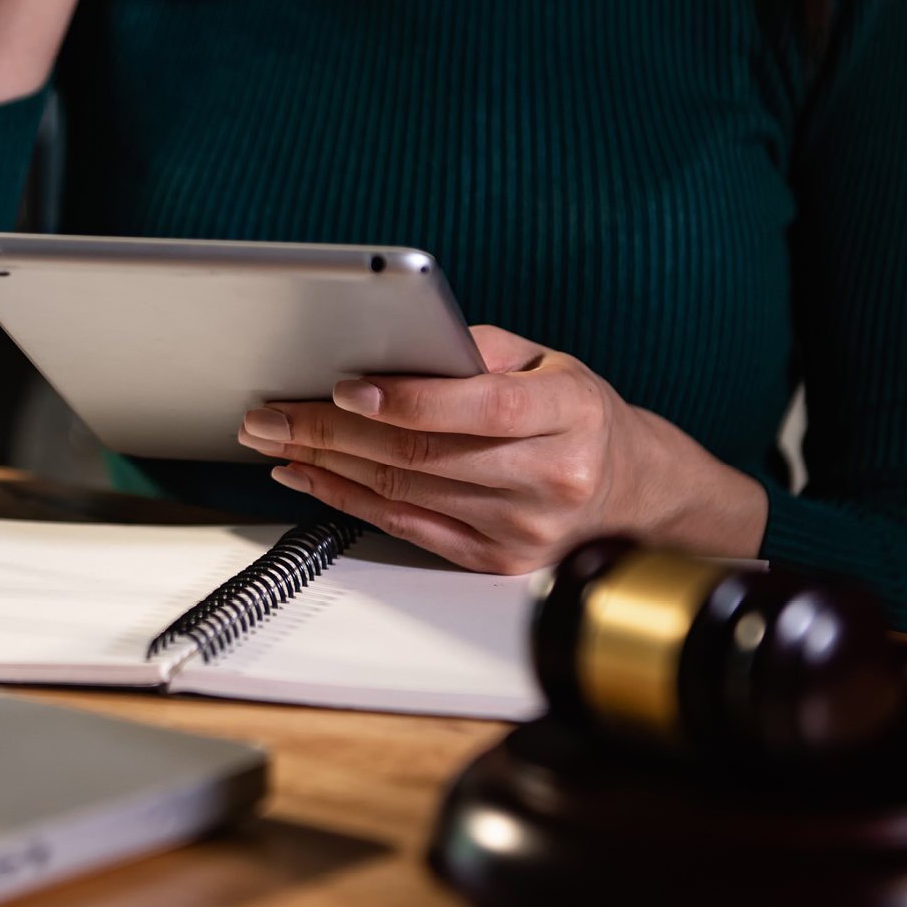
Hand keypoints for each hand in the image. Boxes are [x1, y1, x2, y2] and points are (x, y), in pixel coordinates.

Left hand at [235, 326, 770, 573]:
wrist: (634, 493)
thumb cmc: (580, 416)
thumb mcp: (550, 361)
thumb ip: (477, 350)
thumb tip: (394, 345)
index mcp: (570, 415)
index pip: (483, 408)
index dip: (410, 399)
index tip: (347, 384)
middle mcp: (551, 479)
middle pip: (426, 456)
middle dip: (333, 431)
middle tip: (273, 411)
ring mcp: (523, 529)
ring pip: (405, 493)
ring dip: (326, 464)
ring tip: (276, 436)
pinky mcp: (496, 562)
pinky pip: (406, 528)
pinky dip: (346, 500)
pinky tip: (309, 475)